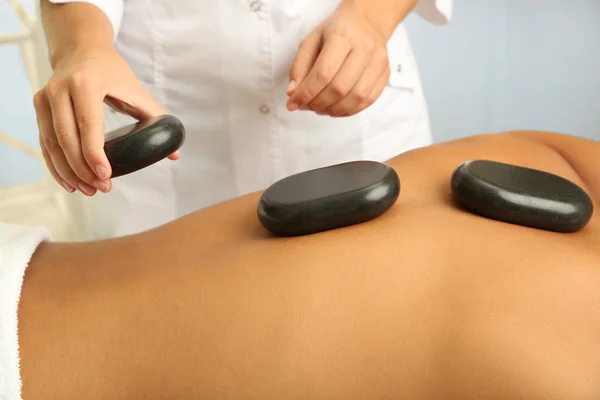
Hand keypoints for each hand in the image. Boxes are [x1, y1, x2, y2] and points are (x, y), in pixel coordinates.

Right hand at [34, 46, 178, 195]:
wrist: (83, 49)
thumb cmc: (113, 73)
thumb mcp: (138, 92)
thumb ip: (158, 121)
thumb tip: (175, 154)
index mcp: (86, 84)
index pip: (88, 123)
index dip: (94, 152)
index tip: (105, 174)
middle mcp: (61, 89)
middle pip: (67, 137)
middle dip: (83, 168)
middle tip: (101, 187)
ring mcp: (46, 97)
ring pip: (52, 143)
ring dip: (69, 171)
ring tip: (88, 189)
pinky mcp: (39, 106)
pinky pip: (44, 142)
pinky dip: (55, 165)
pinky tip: (69, 182)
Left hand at [286, 1, 393, 117]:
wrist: (366, 22)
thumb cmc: (337, 31)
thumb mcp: (311, 41)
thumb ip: (299, 67)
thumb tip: (293, 93)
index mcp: (343, 36)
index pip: (322, 74)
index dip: (306, 94)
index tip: (293, 103)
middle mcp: (364, 48)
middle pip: (339, 88)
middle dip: (318, 103)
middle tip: (307, 106)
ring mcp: (378, 62)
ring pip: (355, 98)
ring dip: (333, 110)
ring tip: (320, 108)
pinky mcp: (385, 73)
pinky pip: (368, 100)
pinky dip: (349, 110)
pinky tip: (336, 108)